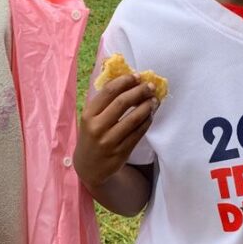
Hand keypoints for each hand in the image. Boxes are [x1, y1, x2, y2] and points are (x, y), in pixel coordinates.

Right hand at [74, 74, 157, 188]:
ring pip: (133, 119)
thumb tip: (127, 80)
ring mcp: (109, 141)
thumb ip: (104, 102)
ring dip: (146, 106)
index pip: (108, 92)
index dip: (125, 81)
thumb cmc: (91, 136)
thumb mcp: (90, 119)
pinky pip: (138, 133)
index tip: (136, 76)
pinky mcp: (120, 152)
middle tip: (150, 86)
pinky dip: (146, 122)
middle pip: (122, 103)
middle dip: (139, 91)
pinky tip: (150, 115)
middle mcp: (97, 127)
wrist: (88, 167)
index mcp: (88, 114)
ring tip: (154, 100)